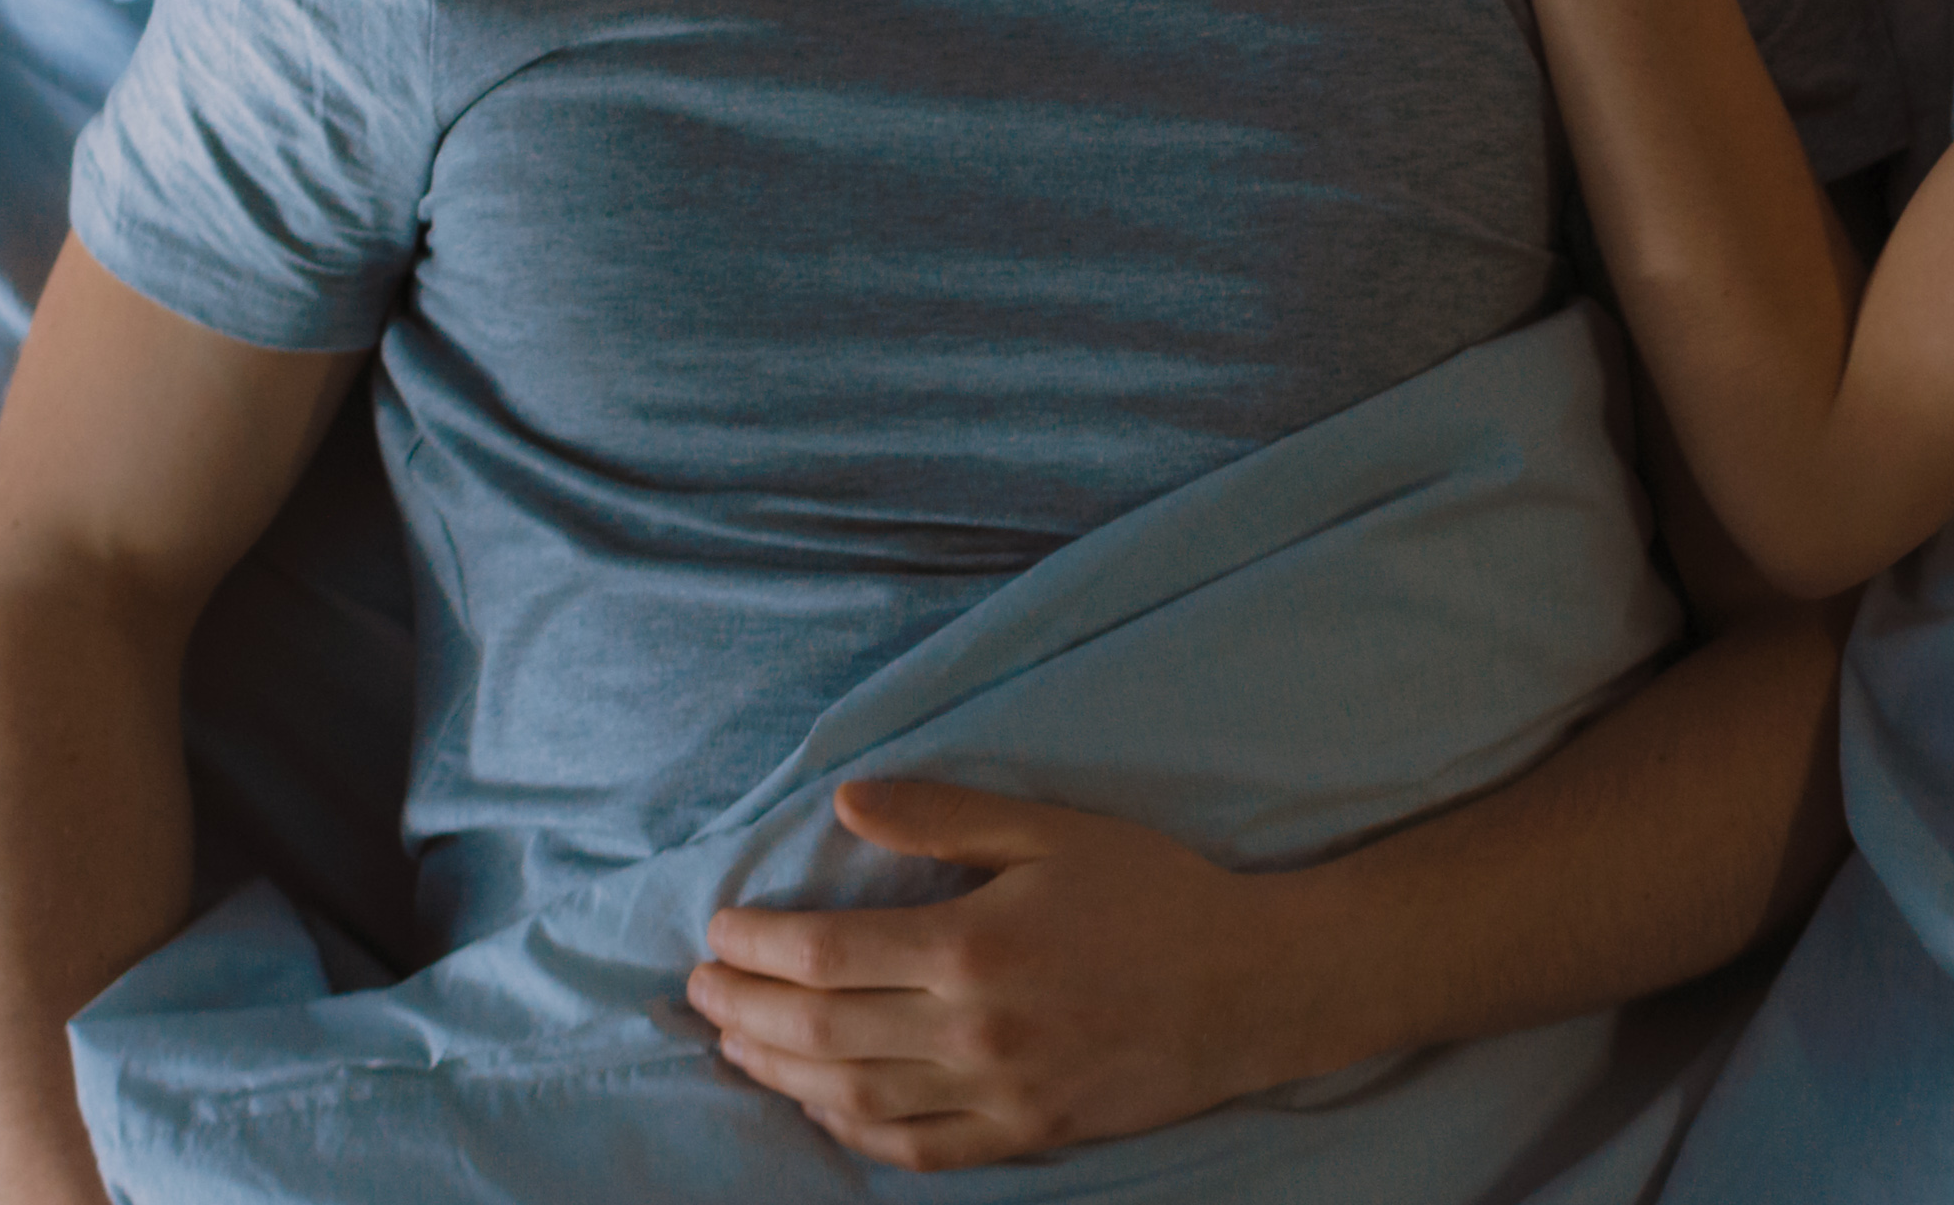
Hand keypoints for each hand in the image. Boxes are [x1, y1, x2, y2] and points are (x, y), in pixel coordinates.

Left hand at [687, 780, 1343, 1171]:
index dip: (757, 947)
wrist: (1253, 986)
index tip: (718, 933)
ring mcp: (999, 1092)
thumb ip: (944, 817)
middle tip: (700, 991)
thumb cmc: (1157, 893)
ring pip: (853, 1097)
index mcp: (974, 946)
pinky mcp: (1025, 1133)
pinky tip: (819, 1106)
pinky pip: (916, 1148)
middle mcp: (973, 1030)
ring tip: (736, 1045)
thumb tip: (844, 804)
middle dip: (745, 1010)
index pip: (826, 955)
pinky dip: (852, 1132)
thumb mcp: (1054, 830)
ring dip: (780, 1072)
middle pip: (821, 1030)